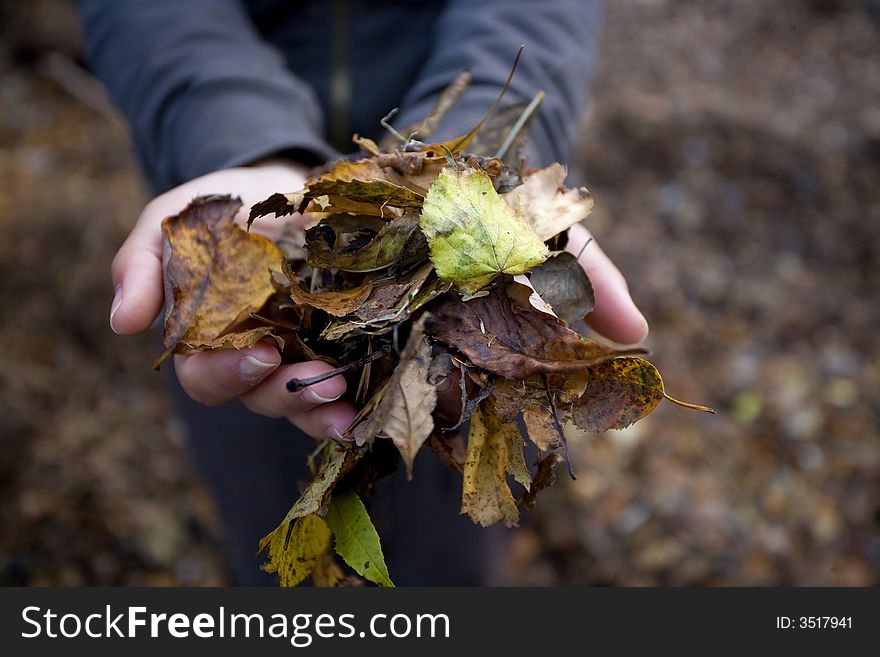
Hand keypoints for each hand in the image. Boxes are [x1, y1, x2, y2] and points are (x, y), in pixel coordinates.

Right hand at [109, 160, 356, 438]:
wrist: (277, 183)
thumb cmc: (214, 210)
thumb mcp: (168, 224)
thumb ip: (142, 266)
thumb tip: (124, 323)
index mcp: (205, 338)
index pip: (206, 377)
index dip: (230, 375)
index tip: (263, 354)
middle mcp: (252, 355)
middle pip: (261, 397)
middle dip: (289, 396)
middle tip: (323, 384)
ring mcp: (296, 353)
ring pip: (301, 401)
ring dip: (323, 409)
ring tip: (347, 406)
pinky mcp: (336, 341)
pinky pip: (344, 380)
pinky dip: (357, 397)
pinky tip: (369, 404)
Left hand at [110, 161, 645, 439]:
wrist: (377, 158)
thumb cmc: (448, 208)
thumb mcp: (518, 227)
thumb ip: (580, 273)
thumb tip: (640, 331)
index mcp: (375, 351)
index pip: (361, 405)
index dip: (349, 415)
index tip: (347, 411)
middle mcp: (314, 346)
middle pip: (288, 399)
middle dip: (290, 403)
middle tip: (307, 390)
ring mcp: (259, 314)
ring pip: (223, 370)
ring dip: (227, 377)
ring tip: (246, 361)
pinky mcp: (210, 273)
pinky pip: (161, 292)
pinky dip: (142, 291)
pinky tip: (135, 311)